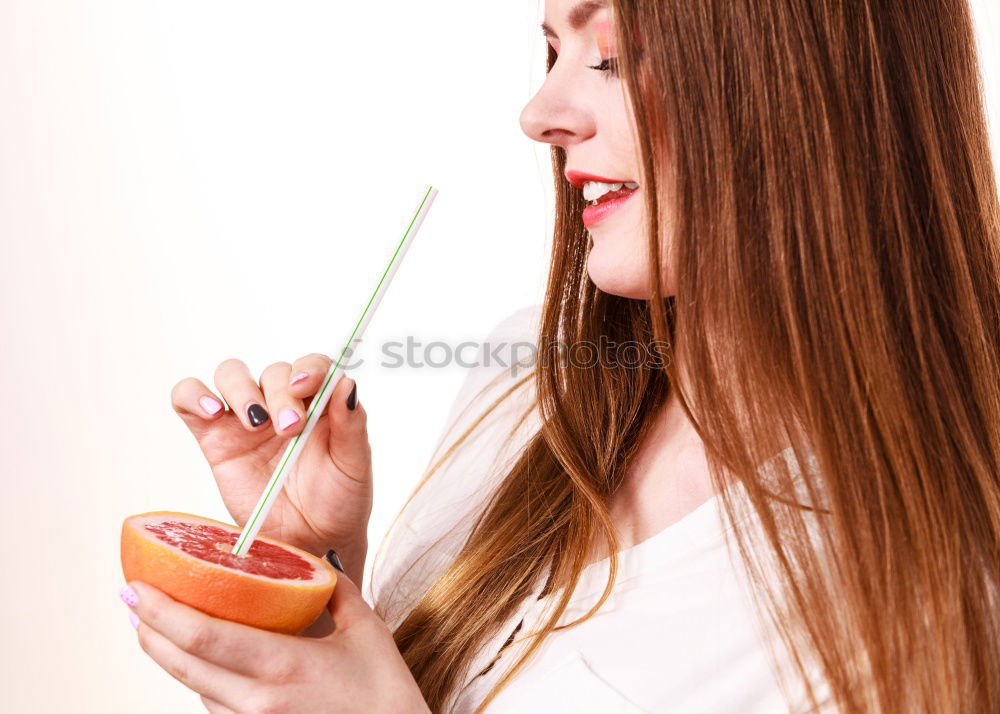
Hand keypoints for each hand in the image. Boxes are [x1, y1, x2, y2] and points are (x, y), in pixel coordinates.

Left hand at [121, 576, 429, 713]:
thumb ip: (333, 590)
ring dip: (171, 656)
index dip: (162, 613)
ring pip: (195, 688)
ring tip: (158, 626)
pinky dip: (201, 680)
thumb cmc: (384, 694)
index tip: (136, 588)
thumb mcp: (366, 630)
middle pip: (183, 666)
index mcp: (283, 666)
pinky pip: (216, 708)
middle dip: (150, 630)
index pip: (204, 637)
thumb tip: (310, 559)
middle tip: (131, 601)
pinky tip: (201, 661)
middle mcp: (258, 701)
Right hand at [171, 355, 371, 578]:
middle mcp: (282, 404)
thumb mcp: (354, 465)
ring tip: (255, 422)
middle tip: (289, 429)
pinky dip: (193, 395)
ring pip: (230, 374)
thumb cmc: (339, 502)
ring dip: (241, 389)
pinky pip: (188, 400)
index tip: (305, 388)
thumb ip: (352, 424)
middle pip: (272, 371)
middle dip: (279, 394)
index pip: (310, 365)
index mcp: (319, 404)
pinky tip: (211, 413)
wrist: (310, 544)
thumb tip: (346, 383)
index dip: (307, 368)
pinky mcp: (214, 439)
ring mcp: (246, 420)